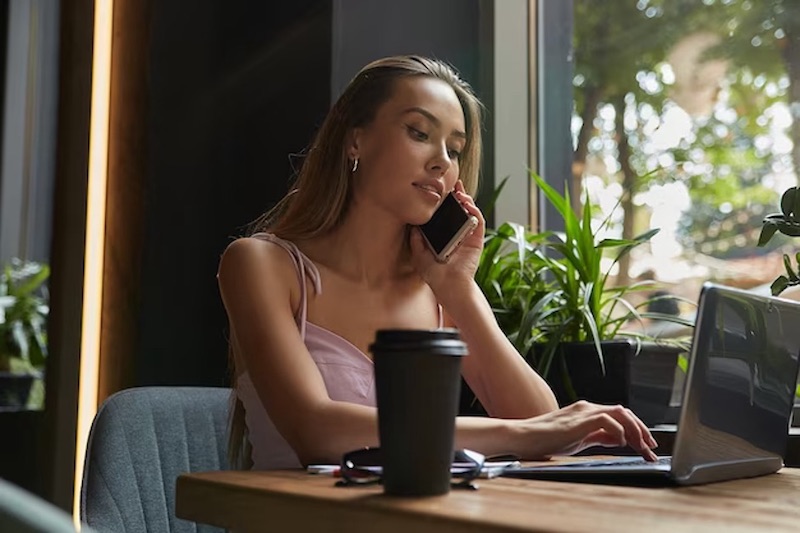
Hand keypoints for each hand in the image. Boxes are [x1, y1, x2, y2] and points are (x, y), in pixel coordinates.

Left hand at [410, 180, 485, 295]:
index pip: (445, 215)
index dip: (443, 203)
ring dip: (467, 201)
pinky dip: (475, 211)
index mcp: (444, 236)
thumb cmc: (435, 275)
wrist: (448, 286)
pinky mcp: (476, 240)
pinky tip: (468, 204)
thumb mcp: (419, 255)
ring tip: (460, 193)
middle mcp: (457, 234)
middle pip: (459, 210)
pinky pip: (478, 222)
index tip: (438, 192)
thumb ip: (416, 240)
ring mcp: (468, 236)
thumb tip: (412, 225)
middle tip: (452, 186)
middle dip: (457, 197)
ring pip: (470, 213)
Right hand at [514, 400, 658, 460]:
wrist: (523, 437)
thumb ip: (597, 436)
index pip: (619, 416)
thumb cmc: (544, 440)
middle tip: (650, 449)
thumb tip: (617, 439)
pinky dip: (618, 430)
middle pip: (624, 412)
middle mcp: (587, 408)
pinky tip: (620, 442)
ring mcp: (583, 412)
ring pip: (620, 413)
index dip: (636, 430)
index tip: (645, 446)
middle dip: (642, 430)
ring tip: (641, 447)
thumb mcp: (577, 440)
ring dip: (635, 430)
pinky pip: (607, 419)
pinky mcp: (579, 420)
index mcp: (586, 412)